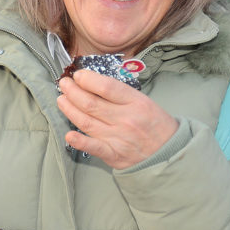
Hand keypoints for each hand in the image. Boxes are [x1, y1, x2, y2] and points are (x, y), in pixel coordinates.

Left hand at [57, 69, 178, 168]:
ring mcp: (118, 138)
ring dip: (69, 109)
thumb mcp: (145, 101)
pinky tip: (69, 135)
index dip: (88, 80)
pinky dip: (80, 141)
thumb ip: (121, 94)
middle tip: (64, 84)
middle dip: (72, 91)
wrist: (168, 152)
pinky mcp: (114, 154)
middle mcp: (126, 119)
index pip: (107, 87)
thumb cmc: (155, 124)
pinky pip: (94, 147)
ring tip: (61, 100)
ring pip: (87, 122)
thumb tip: (93, 83)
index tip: (78, 75)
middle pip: (91, 103)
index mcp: (136, 102)